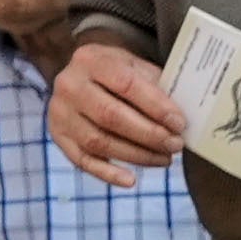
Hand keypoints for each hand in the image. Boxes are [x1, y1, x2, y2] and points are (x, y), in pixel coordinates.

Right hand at [51, 41, 189, 186]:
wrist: (83, 75)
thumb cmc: (118, 73)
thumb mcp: (135, 66)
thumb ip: (156, 86)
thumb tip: (182, 118)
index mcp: (90, 59)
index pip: (126, 84)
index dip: (156, 106)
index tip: (180, 124)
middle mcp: (69, 85)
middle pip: (111, 116)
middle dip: (149, 135)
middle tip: (176, 145)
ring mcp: (60, 113)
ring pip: (99, 142)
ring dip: (136, 156)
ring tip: (165, 159)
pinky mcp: (59, 137)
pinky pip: (82, 161)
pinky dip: (108, 174)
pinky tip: (131, 180)